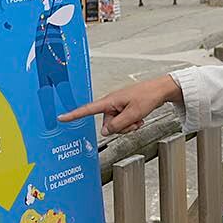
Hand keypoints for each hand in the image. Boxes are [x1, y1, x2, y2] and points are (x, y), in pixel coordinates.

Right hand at [59, 74, 183, 134]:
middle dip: (120, 127)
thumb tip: (105, 132)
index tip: (61, 118)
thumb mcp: (133, 114)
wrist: (160, 90)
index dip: (74, 114)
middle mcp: (111, 104)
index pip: (88, 109)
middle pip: (108, 124)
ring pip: (116, 126)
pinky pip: (123, 122)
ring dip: (127, 126)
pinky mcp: (124, 109)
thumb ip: (118, 124)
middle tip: (134, 121)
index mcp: (110, 101)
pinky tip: (139, 119)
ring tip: (138, 119)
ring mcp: (118, 107)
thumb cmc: (147, 97)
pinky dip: (130, 123)